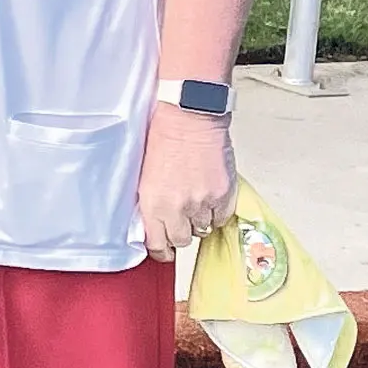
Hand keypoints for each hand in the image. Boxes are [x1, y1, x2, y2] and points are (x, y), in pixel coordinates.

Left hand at [136, 104, 235, 254]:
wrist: (188, 117)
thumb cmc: (163, 137)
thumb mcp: (144, 176)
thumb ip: (150, 203)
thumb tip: (154, 224)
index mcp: (152, 204)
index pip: (157, 245)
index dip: (161, 250)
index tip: (164, 250)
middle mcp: (177, 208)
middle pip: (182, 241)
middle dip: (181, 232)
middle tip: (181, 219)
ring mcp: (203, 202)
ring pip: (203, 229)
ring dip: (200, 220)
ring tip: (196, 199)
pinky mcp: (223, 194)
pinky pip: (222, 217)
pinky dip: (218, 211)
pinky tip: (210, 195)